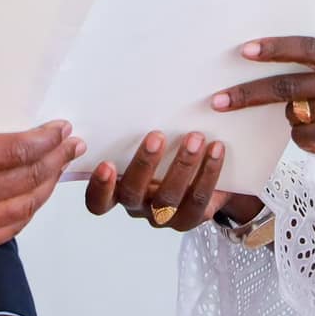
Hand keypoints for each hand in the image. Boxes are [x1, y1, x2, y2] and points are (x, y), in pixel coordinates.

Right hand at [0, 116, 83, 252]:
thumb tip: (16, 121)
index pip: (15, 150)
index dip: (46, 139)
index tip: (61, 128)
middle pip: (27, 177)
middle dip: (56, 158)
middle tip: (72, 144)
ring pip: (25, 206)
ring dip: (48, 184)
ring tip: (59, 166)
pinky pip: (11, 228)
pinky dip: (29, 209)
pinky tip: (37, 193)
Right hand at [84, 130, 254, 231]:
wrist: (206, 180)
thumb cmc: (166, 155)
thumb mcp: (150, 147)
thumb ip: (137, 134)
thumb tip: (140, 97)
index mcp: (119, 192)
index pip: (98, 202)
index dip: (100, 187)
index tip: (105, 163)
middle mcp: (138, 207)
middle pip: (132, 193)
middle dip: (144, 164)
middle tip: (157, 136)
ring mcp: (164, 217)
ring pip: (169, 197)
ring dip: (182, 165)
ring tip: (195, 137)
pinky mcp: (192, 218)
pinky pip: (199, 198)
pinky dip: (209, 171)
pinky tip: (216, 149)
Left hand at [210, 36, 314, 178]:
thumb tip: (279, 69)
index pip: (305, 47)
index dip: (273, 48)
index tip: (245, 51)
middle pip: (285, 84)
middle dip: (247, 93)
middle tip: (219, 100)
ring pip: (294, 114)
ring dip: (299, 122)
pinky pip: (303, 137)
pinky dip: (309, 141)